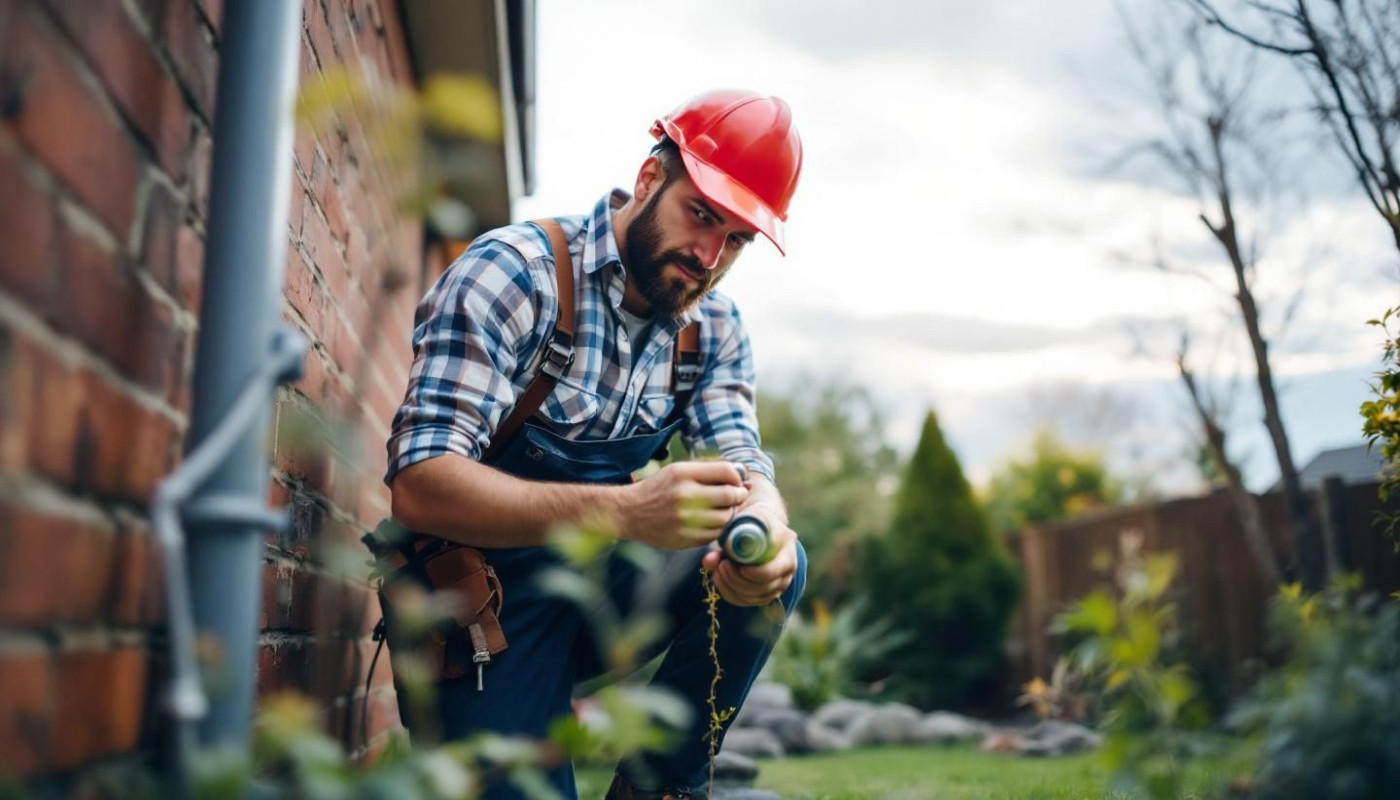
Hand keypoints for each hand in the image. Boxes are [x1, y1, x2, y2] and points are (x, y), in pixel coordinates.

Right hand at [617, 461, 747, 549]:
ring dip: (730, 514)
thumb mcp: (679, 470)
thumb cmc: (660, 488)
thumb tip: (742, 473)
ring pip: (725, 518)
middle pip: (729, 495)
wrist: (630, 512)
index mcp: (683, 474)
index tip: (736, 482)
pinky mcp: (685, 538)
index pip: (726, 472)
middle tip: (737, 496)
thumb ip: (708, 471)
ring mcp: (685, 520)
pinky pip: (714, 534)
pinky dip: (717, 528)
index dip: (737, 477)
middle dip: (738, 496)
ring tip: (723, 510)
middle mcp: (684, 496)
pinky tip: (710, 522)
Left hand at [701, 509, 797, 606]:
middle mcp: (789, 563)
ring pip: (757, 596)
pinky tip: (721, 580)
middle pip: (764, 584)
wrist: (758, 526)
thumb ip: (724, 541)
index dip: (751, 572)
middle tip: (721, 565)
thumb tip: (708, 562)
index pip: (772, 566)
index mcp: (785, 540)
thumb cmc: (747, 521)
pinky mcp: (770, 591)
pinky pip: (750, 601)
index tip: (729, 563)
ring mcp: (781, 580)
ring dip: (732, 586)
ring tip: (719, 570)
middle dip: (736, 579)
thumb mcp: (737, 523)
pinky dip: (731, 593)